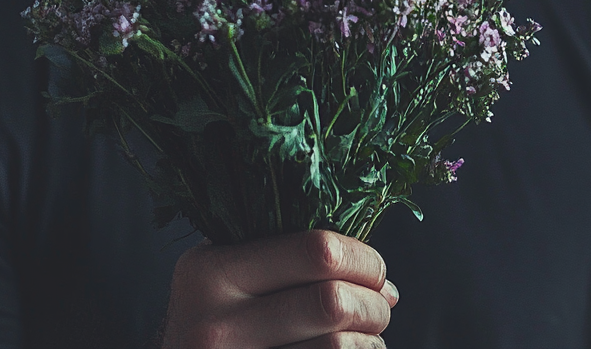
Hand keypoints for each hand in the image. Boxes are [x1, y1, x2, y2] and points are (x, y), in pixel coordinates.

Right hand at [160, 229, 398, 347]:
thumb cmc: (209, 319)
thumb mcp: (219, 274)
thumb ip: (272, 250)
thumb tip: (368, 263)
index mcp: (210, 272)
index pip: (315, 250)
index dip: (361, 257)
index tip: (374, 267)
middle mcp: (217, 325)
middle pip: (332, 303)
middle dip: (373, 302)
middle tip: (381, 303)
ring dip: (371, 341)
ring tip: (369, 334)